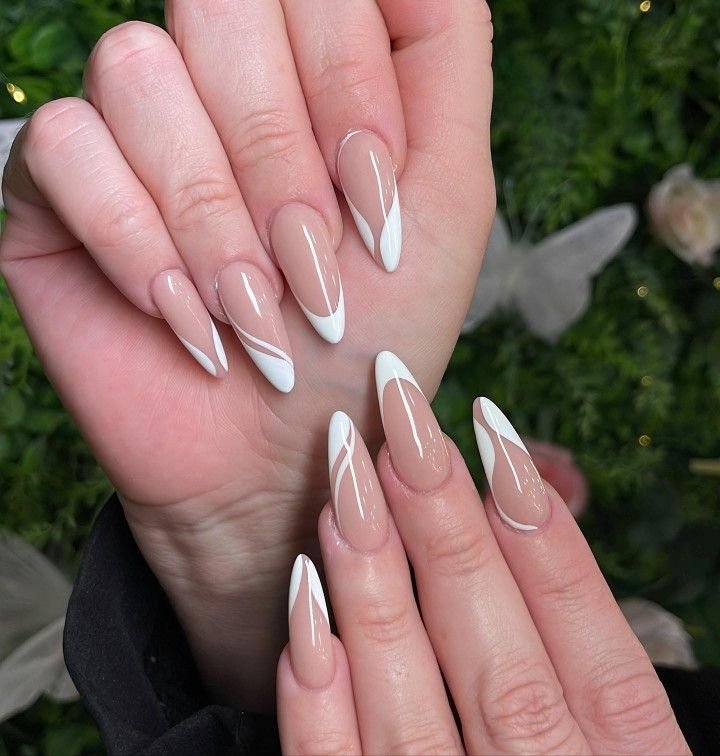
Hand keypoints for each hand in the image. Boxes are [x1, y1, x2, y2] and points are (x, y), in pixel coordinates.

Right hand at [0, 1, 493, 707]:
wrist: (281, 454)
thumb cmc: (372, 337)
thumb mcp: (446, 199)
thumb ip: (442, 54)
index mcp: (309, 74)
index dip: (348, 91)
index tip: (371, 203)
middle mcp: (216, 83)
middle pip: (222, 10)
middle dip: (281, 163)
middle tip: (311, 276)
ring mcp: (133, 130)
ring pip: (138, 72)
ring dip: (213, 219)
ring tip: (250, 313)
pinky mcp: (55, 188)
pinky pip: (66, 146)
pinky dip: (139, 245)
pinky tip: (183, 318)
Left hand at [277, 351, 688, 754]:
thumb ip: (582, 670)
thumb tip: (525, 517)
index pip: (585, 633)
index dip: (537, 524)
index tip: (487, 425)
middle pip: (491, 643)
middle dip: (440, 515)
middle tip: (397, 411)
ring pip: (410, 698)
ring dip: (374, 581)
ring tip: (344, 477)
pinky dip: (316, 696)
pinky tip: (302, 601)